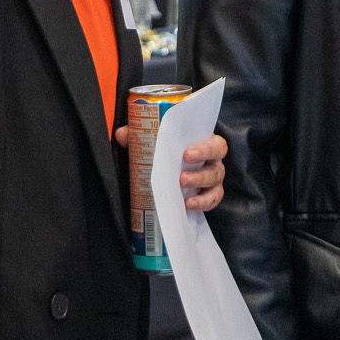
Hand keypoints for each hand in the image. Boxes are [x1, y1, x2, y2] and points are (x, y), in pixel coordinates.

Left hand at [111, 131, 227, 210]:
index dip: (205, 149)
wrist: (171, 163)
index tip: (187, 154)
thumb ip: (140, 134)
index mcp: (204, 143)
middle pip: (217, 167)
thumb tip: (122, 135)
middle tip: (181, 178)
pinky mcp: (208, 195)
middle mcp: (212, 161)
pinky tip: (188, 205)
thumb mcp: (155, 138)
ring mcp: (212, 179)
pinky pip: (212, 200)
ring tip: (183, 196)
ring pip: (215, 184)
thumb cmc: (169, 147)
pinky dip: (202, 204)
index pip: (215, 144)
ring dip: (199, 189)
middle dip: (200, 174)